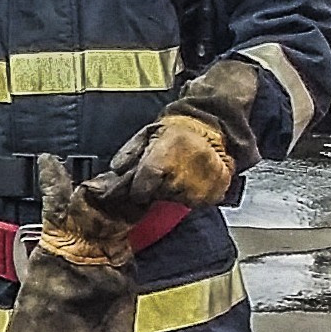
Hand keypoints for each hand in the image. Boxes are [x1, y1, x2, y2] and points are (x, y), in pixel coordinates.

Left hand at [82, 57, 265, 217]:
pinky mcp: (214, 193)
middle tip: (164, 174)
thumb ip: (129, 153)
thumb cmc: (177, 132)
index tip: (141, 186)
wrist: (212, 127)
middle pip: (158, 196)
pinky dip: (193, 195)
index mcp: (163, 159)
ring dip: (175, 192)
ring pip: (177, 201)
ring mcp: (200, 187)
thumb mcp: (148, 135)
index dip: (138, 190)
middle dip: (156, 189)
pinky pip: (196, 203)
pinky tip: (193, 179)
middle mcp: (181, 176)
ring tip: (180, 173)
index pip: (141, 189)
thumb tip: (116, 170)